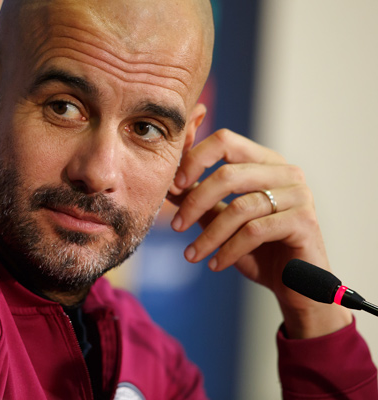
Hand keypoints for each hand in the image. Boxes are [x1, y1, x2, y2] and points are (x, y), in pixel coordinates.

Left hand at [168, 129, 350, 338]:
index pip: (224, 141)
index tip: (173, 186)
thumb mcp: (221, 219)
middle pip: (228, 174)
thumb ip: (198, 197)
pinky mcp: (304, 221)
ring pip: (239, 207)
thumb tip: (167, 184)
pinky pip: (254, 231)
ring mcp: (299, 194)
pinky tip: (215, 264)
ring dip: (209, 235)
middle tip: (176, 226)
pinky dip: (228, 250)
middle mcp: (286, 171)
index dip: (194, 160)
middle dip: (195, 202)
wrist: (294, 284)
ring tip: (191, 255)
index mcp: (265, 161)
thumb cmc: (258, 248)